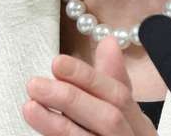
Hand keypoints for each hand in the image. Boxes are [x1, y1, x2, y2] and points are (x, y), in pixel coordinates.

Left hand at [22, 36, 157, 135]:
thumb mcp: (126, 115)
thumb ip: (113, 81)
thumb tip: (106, 43)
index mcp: (140, 125)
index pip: (119, 96)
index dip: (86, 77)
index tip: (56, 63)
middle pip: (108, 119)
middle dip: (71, 99)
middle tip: (36, 84)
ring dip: (58, 124)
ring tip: (30, 106)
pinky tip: (41, 135)